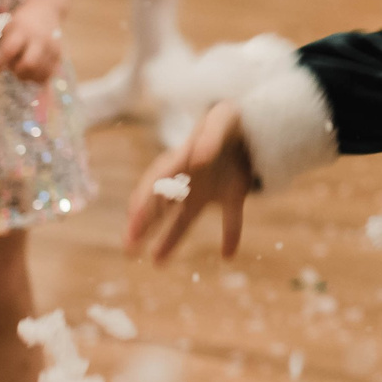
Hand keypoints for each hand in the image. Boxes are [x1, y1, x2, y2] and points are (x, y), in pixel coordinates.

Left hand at [0, 4, 61, 81]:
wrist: (46, 10)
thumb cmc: (20, 22)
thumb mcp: (8, 27)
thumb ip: (0, 46)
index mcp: (23, 30)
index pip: (9, 50)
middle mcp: (40, 39)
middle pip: (29, 64)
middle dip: (17, 71)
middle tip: (12, 67)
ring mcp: (52, 47)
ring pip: (39, 73)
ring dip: (26, 75)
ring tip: (21, 67)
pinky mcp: (58, 55)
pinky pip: (47, 75)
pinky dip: (36, 78)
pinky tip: (31, 71)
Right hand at [125, 102, 253, 262]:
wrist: (254, 121)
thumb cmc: (229, 118)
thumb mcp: (222, 119)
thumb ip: (210, 137)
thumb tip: (197, 158)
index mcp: (183, 161)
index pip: (156, 184)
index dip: (144, 201)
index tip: (133, 218)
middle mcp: (190, 180)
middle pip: (161, 206)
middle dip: (143, 225)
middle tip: (128, 246)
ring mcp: (208, 190)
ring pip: (185, 218)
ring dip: (170, 239)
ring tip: (156, 262)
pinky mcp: (234, 194)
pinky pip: (231, 218)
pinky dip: (232, 235)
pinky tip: (229, 254)